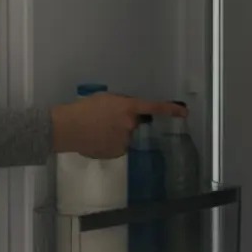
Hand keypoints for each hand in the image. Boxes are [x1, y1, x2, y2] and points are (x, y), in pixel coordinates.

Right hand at [50, 94, 187, 158]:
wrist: (67, 127)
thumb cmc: (83, 108)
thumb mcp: (105, 99)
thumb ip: (121, 104)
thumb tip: (128, 112)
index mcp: (128, 108)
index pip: (154, 108)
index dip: (170, 110)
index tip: (184, 112)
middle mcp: (130, 125)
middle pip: (133, 123)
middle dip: (124, 122)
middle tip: (105, 119)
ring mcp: (124, 141)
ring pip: (124, 136)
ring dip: (116, 134)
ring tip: (96, 130)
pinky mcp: (116, 153)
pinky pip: (117, 147)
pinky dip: (109, 144)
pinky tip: (96, 140)